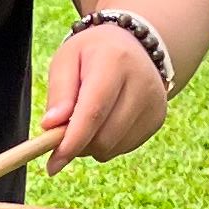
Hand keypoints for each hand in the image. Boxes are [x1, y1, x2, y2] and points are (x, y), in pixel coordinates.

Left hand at [38, 18, 168, 169]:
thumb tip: (50, 126)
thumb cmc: (92, 53)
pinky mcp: (158, 118)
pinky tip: (105, 120)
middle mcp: (142, 83)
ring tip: (86, 120)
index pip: (93, 112)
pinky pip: (124, 147)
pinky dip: (107, 143)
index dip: (72, 141)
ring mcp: (154, 103)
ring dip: (91, 145)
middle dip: (77, 144)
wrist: (133, 44)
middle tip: (63, 132)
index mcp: (115, 62)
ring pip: (113, 147)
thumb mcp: (66, 59)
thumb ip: (58, 92)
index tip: (52, 164)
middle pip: (104, 136)